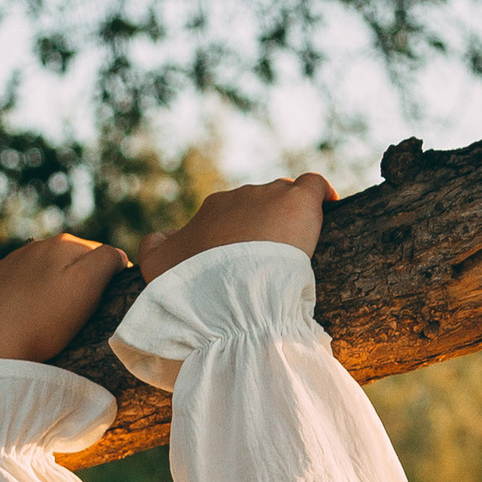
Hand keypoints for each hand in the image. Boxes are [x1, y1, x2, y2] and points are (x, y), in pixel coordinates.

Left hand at [0, 231, 122, 361]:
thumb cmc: (42, 321)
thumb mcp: (87, 286)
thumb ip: (107, 260)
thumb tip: (117, 255)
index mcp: (64, 244)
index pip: (101, 254)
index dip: (108, 278)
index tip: (104, 305)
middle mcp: (34, 246)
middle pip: (69, 261)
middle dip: (77, 280)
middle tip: (77, 314)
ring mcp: (7, 263)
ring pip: (40, 271)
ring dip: (49, 286)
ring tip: (48, 318)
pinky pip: (12, 284)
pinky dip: (21, 296)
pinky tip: (20, 317)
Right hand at [138, 171, 333, 287]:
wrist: (227, 296)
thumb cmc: (193, 287)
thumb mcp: (157, 268)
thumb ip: (153, 247)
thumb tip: (159, 236)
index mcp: (210, 211)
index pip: (229, 217)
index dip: (239, 240)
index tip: (247, 265)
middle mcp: (237, 197)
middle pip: (258, 207)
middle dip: (264, 230)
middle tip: (273, 265)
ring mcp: (268, 197)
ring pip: (284, 198)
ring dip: (289, 219)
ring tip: (297, 250)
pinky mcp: (297, 203)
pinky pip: (314, 185)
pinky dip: (321, 194)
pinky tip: (328, 206)